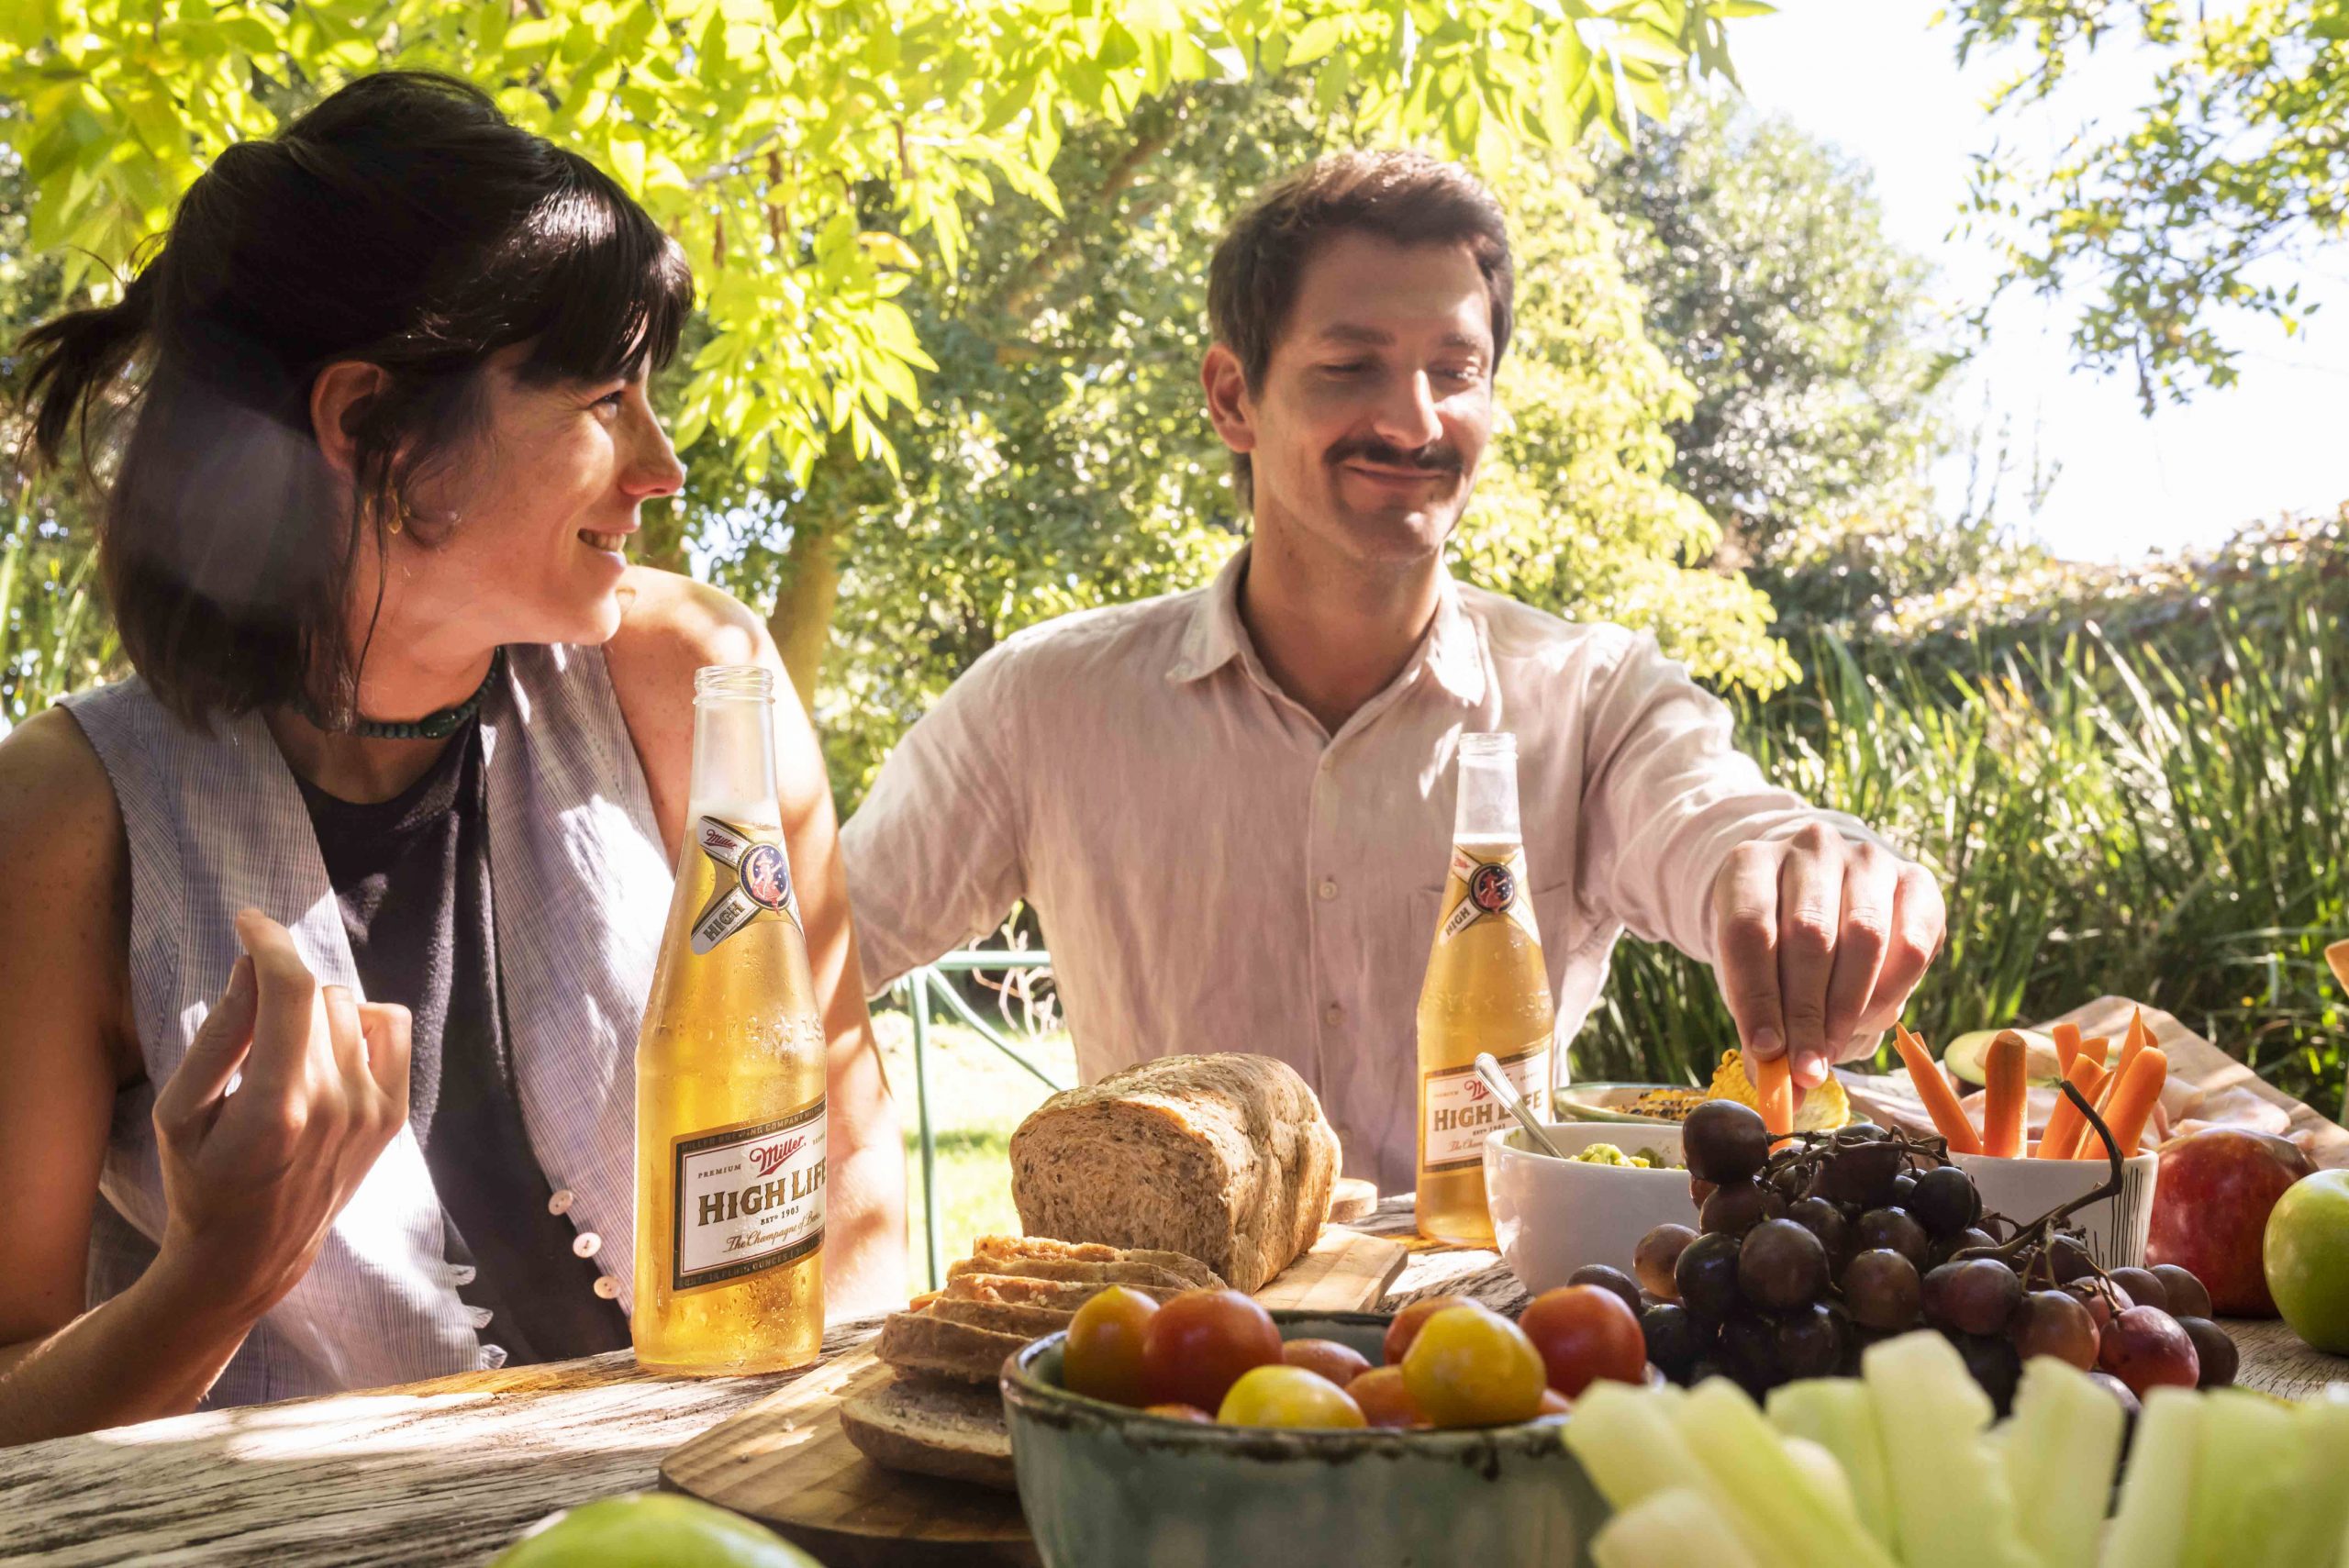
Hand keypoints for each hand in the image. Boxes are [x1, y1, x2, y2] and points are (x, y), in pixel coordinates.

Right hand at [151, 910, 411, 1320]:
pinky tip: (328, 1051)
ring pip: (351, 1006)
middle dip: (279, 993)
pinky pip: (393, 1025)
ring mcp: (374, 1110)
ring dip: (315, 1010)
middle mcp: (337, 1104)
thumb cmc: (201, 1180)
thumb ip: (220, 1035)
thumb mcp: (181, 1112)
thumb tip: (256, 964)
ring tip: (284, 1055)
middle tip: (249, 1031)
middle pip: (317, 994)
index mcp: (277, 1105)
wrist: (252, 1254)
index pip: (290, 990)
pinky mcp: (395, 1114)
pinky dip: (361, 1021)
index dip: (270, 942)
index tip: (249, 921)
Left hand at [1711, 824, 1944, 1091]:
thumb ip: (1762, 1029)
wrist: (1820, 894)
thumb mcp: (1752, 976)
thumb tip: (1780, 1093)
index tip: (1768, 1053)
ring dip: (1850, 1006)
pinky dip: (1895, 989)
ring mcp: (1866, 858)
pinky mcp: (1916, 878)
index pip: (1748, 930)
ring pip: (1864, 935)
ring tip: (1836, 1050)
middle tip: (1808, 1068)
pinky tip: (1873, 1018)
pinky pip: (1914, 940)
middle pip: (1808, 934)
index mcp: (1750, 864)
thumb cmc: (1776, 947)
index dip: (1757, 996)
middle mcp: (1810, 848)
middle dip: (1807, 1013)